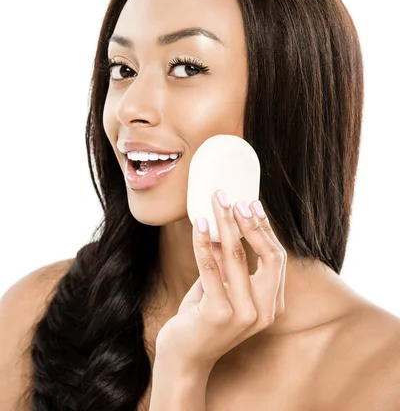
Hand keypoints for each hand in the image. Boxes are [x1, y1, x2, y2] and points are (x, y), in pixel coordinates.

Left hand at [155, 190, 286, 369]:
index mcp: (272, 305)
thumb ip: (226, 263)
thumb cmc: (201, 321)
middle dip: (252, 223)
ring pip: (237, 256)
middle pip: (268, 256)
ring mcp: (243, 314)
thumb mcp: (220, 289)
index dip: (266, 229)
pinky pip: (210, 268)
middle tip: (236, 200)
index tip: (252, 204)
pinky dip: (202, 242)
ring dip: (225, 224)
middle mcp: (264, 311)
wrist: (183, 360)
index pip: (277, 258)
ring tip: (217, 203)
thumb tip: (223, 224)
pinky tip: (198, 224)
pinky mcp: (218, 314)